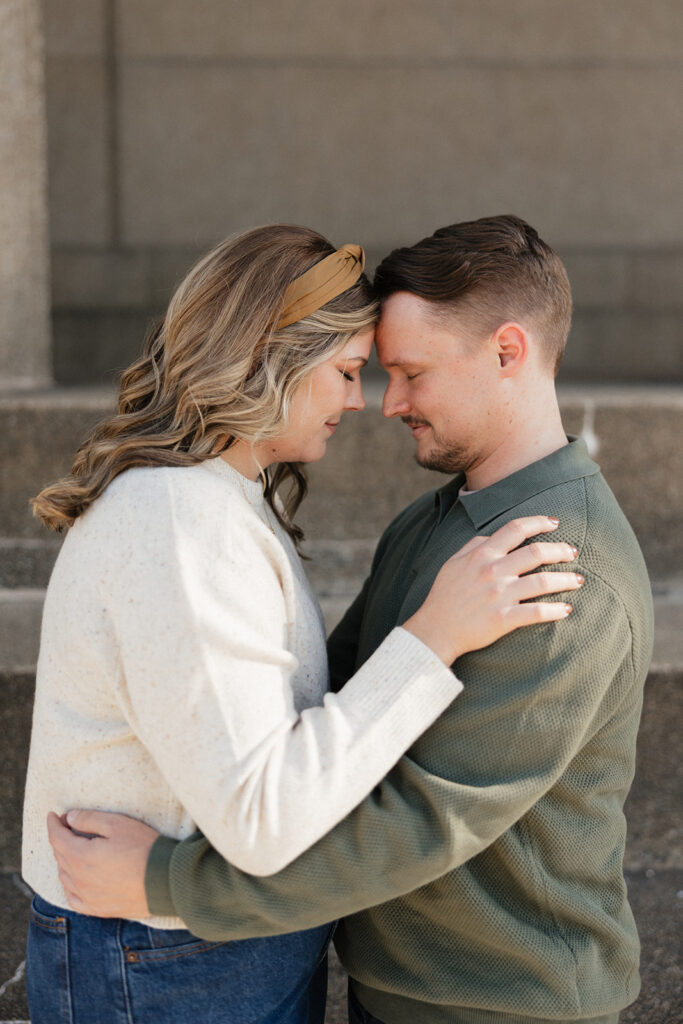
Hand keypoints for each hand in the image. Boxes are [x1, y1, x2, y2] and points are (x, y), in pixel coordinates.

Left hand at [47, 809, 159, 917]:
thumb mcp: (118, 824)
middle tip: (67, 825)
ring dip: (64, 859)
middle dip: (60, 838)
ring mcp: (87, 896)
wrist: (164, 881)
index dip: (53, 824)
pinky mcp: (97, 908)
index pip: (57, 838)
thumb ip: (90, 819)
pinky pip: (73, 898)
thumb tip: (69, 818)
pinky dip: (69, 885)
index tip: (52, 815)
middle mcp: (79, 879)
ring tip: (73, 848)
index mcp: (81, 856)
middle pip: (60, 855)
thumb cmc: (143, 848)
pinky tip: (75, 879)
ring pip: (64, 876)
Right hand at [403, 516, 582, 664]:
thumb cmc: (444, 596)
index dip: (539, 522)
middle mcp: (493, 571)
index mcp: (482, 555)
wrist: (435, 630)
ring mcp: (499, 595)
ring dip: (566, 579)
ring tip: (579, 579)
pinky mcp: (504, 619)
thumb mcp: (453, 562)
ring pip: (542, 582)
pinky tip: (566, 609)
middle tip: (573, 552)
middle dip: (560, 550)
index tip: (554, 523)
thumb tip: (494, 535)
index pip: (515, 529)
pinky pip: (536, 612)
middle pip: (536, 553)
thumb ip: (474, 545)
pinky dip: (555, 610)